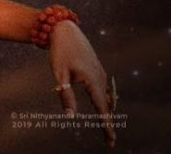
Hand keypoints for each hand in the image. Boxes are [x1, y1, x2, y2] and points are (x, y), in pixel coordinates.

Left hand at [48, 20, 116, 146]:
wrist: (64, 30)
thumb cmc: (60, 51)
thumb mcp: (59, 74)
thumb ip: (65, 95)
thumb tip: (70, 116)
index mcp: (92, 80)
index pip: (101, 107)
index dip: (106, 124)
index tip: (111, 139)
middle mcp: (100, 77)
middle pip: (105, 104)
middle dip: (106, 122)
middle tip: (109, 140)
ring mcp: (99, 72)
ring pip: (105, 96)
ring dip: (105, 111)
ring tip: (106, 128)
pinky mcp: (96, 69)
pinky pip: (102, 88)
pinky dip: (103, 100)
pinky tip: (103, 107)